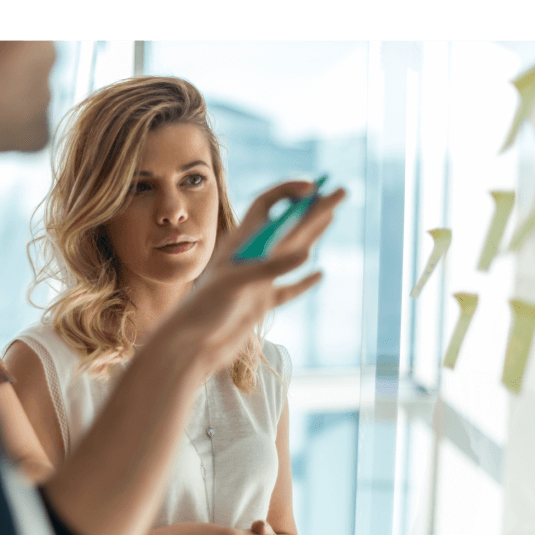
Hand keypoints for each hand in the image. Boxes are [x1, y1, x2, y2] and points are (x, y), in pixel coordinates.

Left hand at [164, 179, 346, 380]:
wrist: (192, 346)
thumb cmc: (206, 310)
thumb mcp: (237, 284)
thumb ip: (271, 268)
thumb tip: (308, 254)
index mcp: (241, 243)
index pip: (266, 204)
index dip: (289, 191)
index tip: (314, 188)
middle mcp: (250, 258)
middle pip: (287, 225)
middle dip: (314, 207)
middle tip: (342, 191)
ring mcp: (257, 281)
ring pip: (291, 253)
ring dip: (312, 234)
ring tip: (332, 214)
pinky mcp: (259, 305)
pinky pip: (286, 290)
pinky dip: (303, 282)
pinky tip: (319, 274)